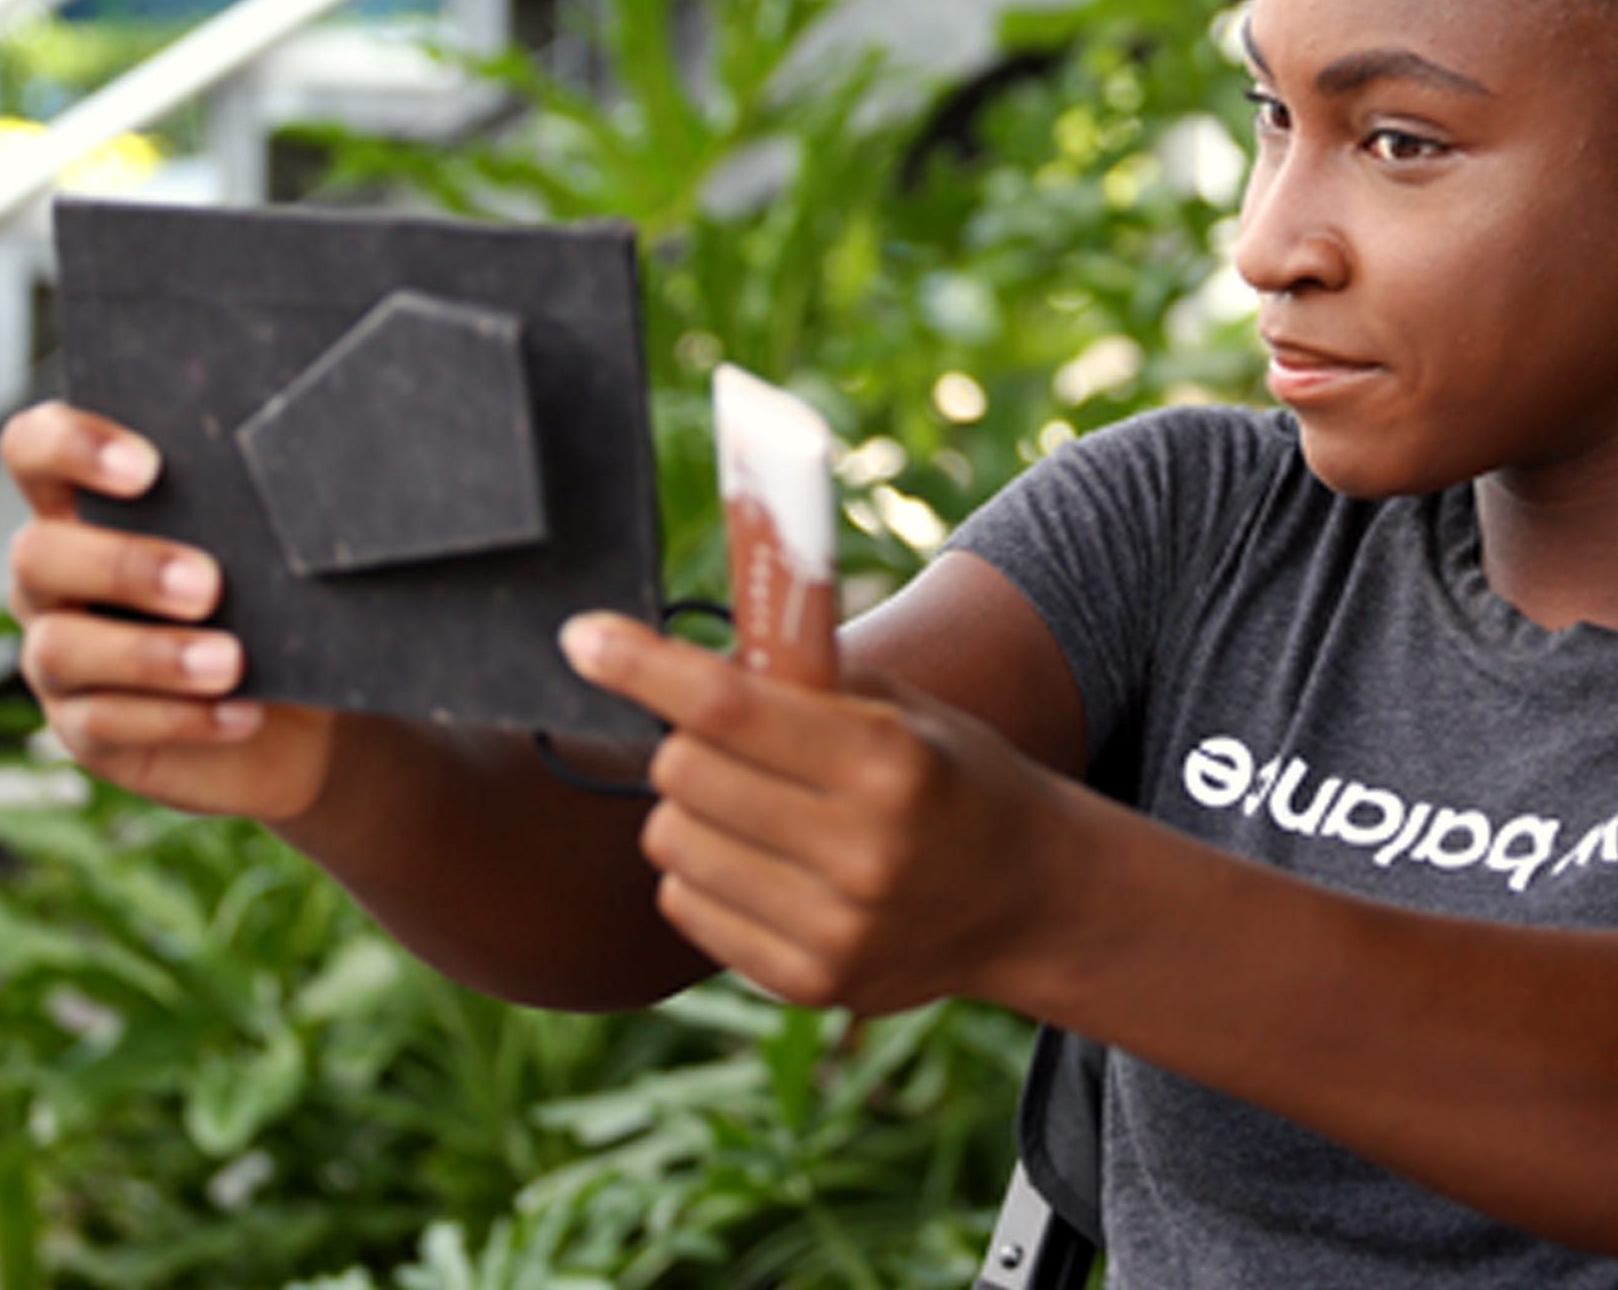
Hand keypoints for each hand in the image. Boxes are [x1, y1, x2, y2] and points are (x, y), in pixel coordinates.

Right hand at [1, 401, 333, 821]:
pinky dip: (178, 719)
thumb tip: (306, 477)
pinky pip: (105, 725)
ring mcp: (60, 656)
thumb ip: (256, 509)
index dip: (69, 446)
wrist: (299, 713)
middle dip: (123, 566)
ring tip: (230, 661)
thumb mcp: (269, 552)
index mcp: (86, 509)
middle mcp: (54, 579)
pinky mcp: (85, 729)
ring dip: (149, 654)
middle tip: (209, 585)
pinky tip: (240, 713)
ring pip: (62, 648)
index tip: (149, 468)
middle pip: (38, 554)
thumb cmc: (276, 604)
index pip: (36, 451)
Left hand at [562, 612, 1075, 1014]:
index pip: (730, 707)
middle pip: (684, 774)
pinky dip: (702, 871)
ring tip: (752, 802)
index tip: (584, 636)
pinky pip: (687, 907)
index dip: (643, 666)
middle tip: (721, 734)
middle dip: (684, 739)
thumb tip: (680, 651)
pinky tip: (761, 858)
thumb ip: (803, 683)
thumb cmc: (954, 777)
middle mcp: (864, 853)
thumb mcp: (904, 709)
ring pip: (673, 844)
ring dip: (689, 810)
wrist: (1033, 898)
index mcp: (891, 763)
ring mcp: (836, 929)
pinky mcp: (811, 982)